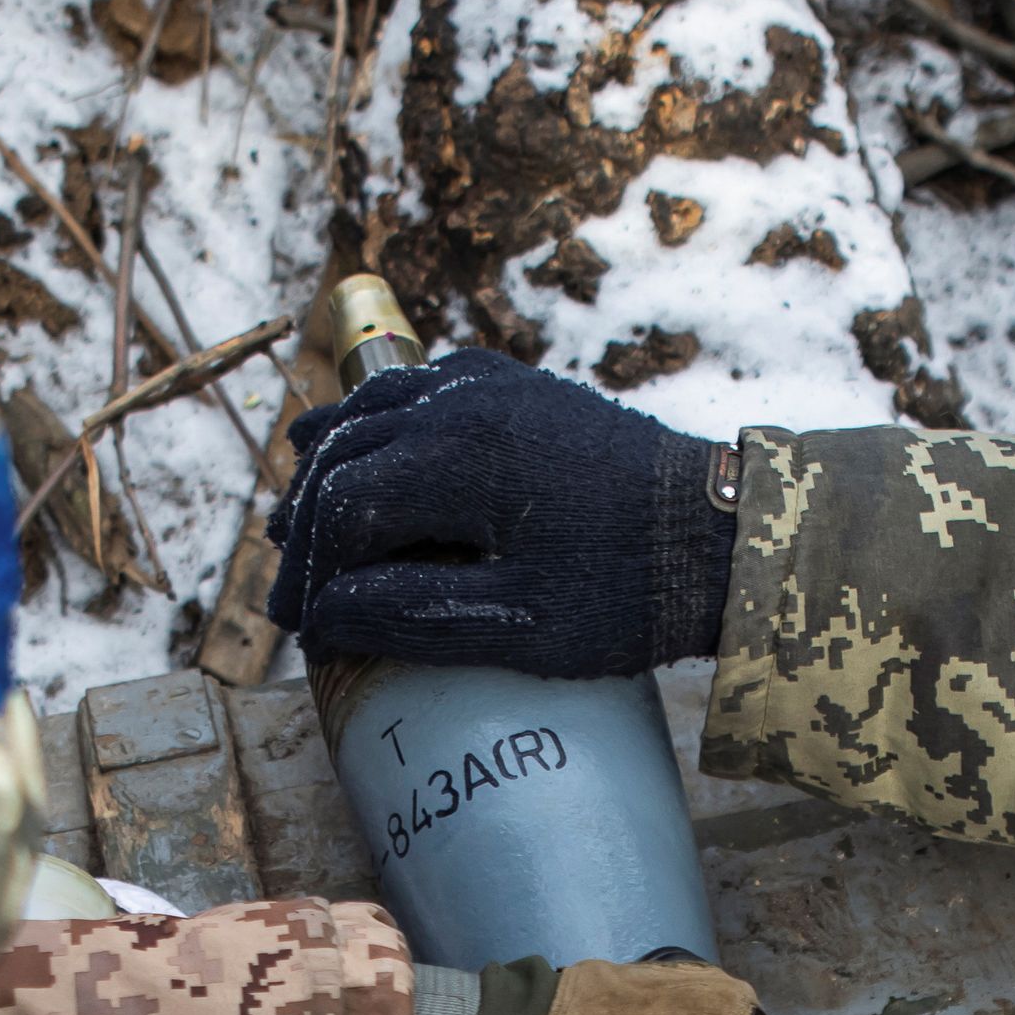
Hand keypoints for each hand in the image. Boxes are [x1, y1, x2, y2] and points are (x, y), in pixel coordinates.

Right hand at [262, 348, 736, 678]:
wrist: (725, 536)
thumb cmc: (630, 591)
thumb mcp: (520, 624)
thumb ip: (410, 615)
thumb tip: (325, 617)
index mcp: (459, 457)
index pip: (345, 509)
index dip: (312, 575)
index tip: (299, 629)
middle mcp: (465, 402)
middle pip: (346, 455)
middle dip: (307, 529)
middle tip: (289, 596)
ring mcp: (492, 385)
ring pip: (374, 409)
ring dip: (328, 466)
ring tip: (292, 520)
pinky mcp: (518, 387)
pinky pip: (419, 387)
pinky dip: (372, 417)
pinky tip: (352, 433)